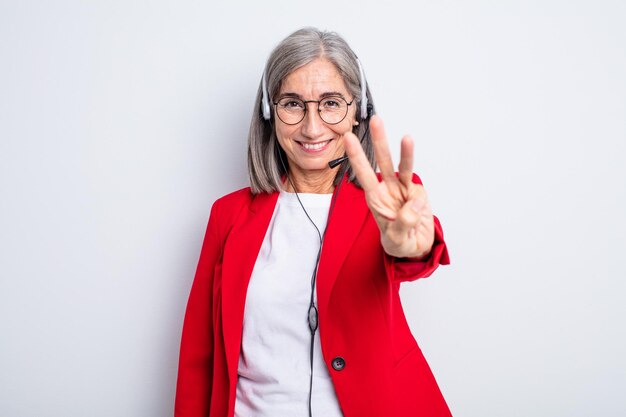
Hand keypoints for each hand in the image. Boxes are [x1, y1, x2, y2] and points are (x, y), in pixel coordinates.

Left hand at [344, 115, 434, 258]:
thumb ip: (401, 225)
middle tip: (375, 120)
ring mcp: (404, 189)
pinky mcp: (418, 193)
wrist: (416, 247)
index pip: (363, 174)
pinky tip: (416, 216)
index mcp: (375, 198)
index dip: (356, 156)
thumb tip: (410, 210)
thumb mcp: (396, 240)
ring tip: (407, 138)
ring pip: (403, 166)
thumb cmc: (399, 242)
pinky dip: (418, 202)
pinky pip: (419, 194)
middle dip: (379, 140)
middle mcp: (388, 189)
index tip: (348, 139)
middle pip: (382, 161)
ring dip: (406, 151)